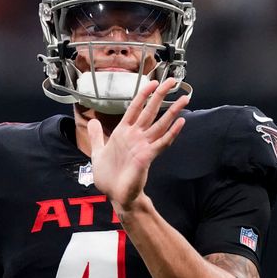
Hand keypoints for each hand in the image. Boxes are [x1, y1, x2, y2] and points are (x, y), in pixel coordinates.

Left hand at [87, 78, 188, 212]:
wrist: (115, 195)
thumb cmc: (109, 176)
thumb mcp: (98, 151)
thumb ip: (97, 136)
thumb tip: (91, 121)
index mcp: (123, 132)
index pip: (135, 108)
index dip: (143, 94)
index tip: (152, 82)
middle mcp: (136, 136)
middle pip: (151, 111)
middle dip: (161, 95)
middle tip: (173, 81)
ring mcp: (143, 145)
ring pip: (160, 124)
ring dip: (173, 111)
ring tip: (184, 98)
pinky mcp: (147, 157)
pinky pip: (162, 142)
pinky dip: (172, 133)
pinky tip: (181, 122)